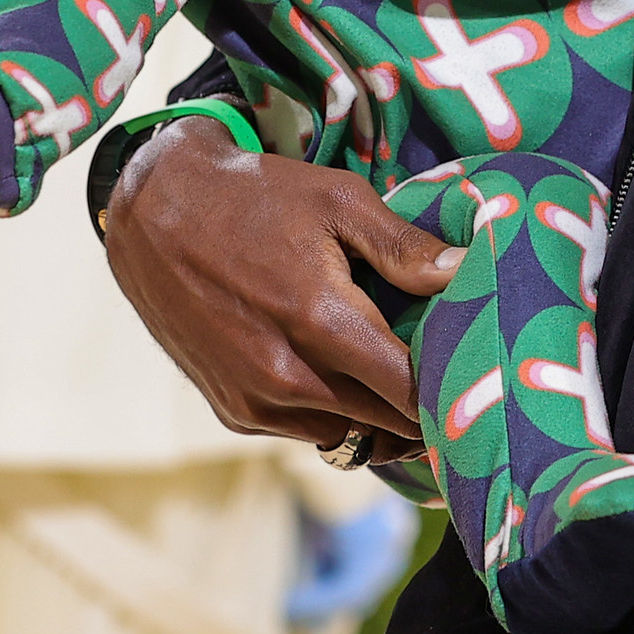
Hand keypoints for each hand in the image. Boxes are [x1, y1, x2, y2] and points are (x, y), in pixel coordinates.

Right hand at [104, 117, 461, 454]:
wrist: (156, 212)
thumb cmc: (258, 197)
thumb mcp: (339, 200)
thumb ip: (404, 246)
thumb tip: (467, 272)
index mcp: (321, 321)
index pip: (410, 391)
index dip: (450, 392)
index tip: (477, 379)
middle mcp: (286, 376)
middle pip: (386, 425)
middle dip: (424, 409)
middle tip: (453, 381)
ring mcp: (254, 401)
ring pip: (348, 437)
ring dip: (378, 418)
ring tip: (399, 378)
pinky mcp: (231, 411)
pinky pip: (305, 432)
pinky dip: (332, 414)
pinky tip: (344, 376)